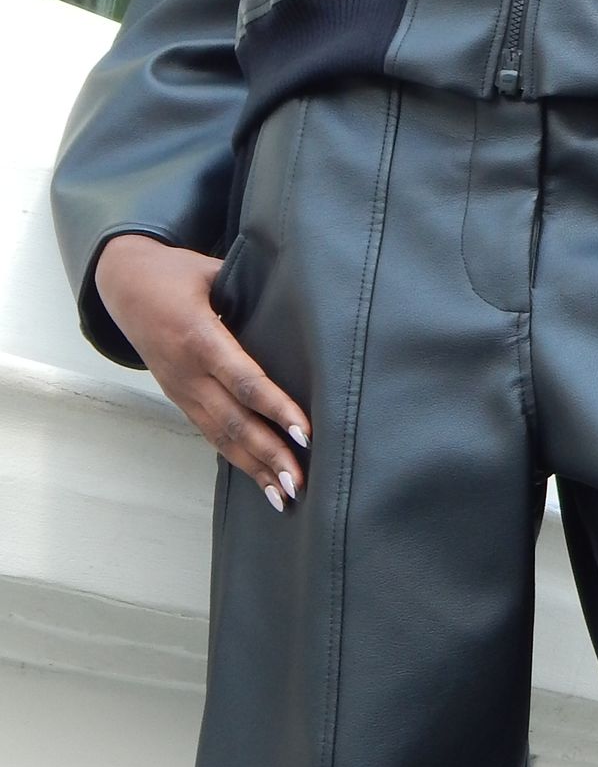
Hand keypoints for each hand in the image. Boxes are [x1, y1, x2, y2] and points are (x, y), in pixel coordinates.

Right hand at [93, 233, 309, 512]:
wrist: (122, 286)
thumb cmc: (174, 273)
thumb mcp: (211, 270)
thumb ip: (253, 288)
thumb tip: (306, 295)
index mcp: (199, 337)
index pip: (245, 380)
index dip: (276, 408)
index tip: (306, 432)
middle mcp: (188, 372)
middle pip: (234, 421)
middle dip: (269, 454)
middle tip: (301, 482)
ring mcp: (181, 390)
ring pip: (221, 436)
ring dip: (255, 467)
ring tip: (287, 495)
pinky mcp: (180, 398)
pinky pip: (210, 433)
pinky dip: (237, 458)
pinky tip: (261, 479)